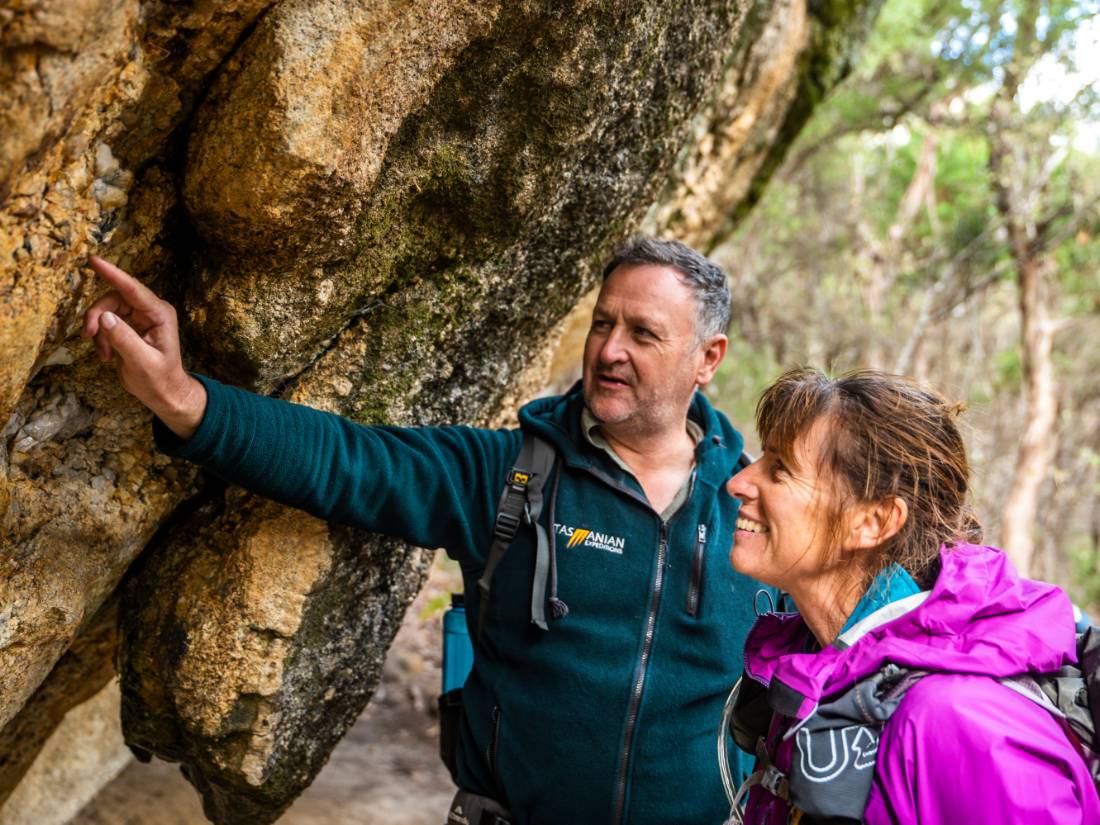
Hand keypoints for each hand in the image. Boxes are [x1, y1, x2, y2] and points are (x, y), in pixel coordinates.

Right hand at [81, 256, 206, 438]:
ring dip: (98, 332)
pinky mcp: (128, 326)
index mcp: (160, 314)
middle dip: (97, 316)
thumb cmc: (159, 379)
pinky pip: (105, 323)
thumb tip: (104, 317)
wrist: (163, 393)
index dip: (113, 274)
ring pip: (105, 311)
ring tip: (104, 355)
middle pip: (113, 299)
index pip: (133, 289)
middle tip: (88, 336)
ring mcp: (138, 317)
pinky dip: (101, 339)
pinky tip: (107, 356)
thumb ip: (123, 339)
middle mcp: (150, 311)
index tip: (94, 260)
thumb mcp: (142, 362)